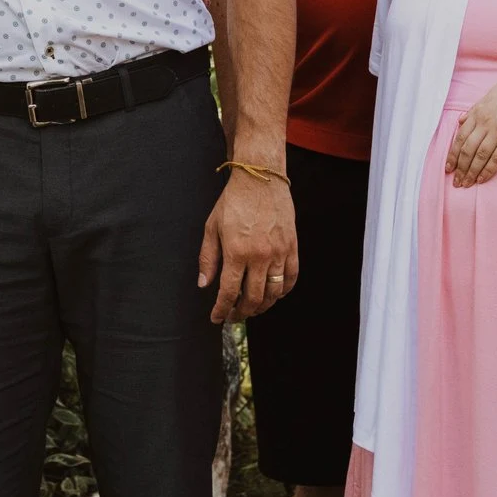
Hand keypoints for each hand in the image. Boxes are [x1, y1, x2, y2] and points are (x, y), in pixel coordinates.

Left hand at [197, 169, 296, 321]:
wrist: (260, 178)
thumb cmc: (234, 201)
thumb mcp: (212, 227)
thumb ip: (207, 258)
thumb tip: (204, 284)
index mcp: (236, 251)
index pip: (228, 292)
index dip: (221, 309)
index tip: (217, 317)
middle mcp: (259, 255)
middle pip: (253, 298)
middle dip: (242, 312)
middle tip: (235, 315)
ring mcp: (278, 252)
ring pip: (273, 292)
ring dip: (262, 306)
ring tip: (253, 307)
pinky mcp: (292, 247)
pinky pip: (290, 278)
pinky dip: (283, 291)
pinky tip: (274, 294)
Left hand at [445, 69, 496, 186]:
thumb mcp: (491, 95)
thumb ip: (474, 109)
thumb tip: (460, 120)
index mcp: (478, 112)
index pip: (460, 137)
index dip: (452, 154)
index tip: (448, 167)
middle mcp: (485, 123)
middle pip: (467, 149)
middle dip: (459, 167)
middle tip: (455, 181)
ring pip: (479, 156)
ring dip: (471, 172)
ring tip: (465, 184)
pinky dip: (487, 171)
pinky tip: (481, 179)